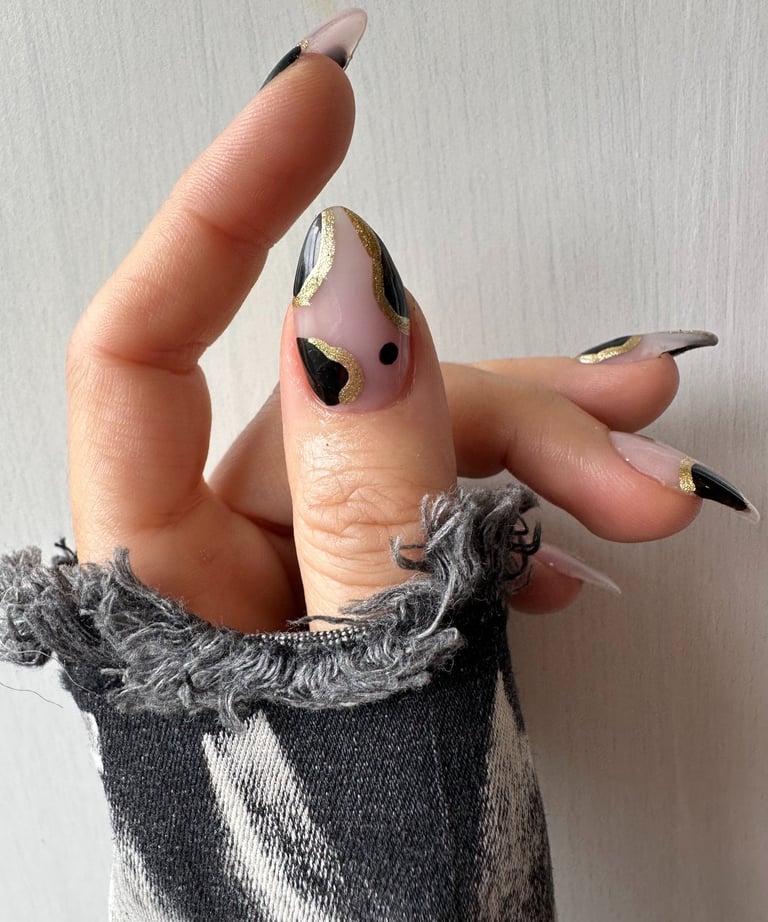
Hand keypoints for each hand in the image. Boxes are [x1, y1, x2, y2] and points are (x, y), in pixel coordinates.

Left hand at [66, 49, 739, 635]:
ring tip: (636, 478)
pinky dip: (512, 520)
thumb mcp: (373, 688)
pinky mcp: (356, 611)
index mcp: (152, 583)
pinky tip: (571, 545)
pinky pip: (431, 518)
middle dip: (486, 397)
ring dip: (528, 454)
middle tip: (614, 418)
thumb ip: (364, 493)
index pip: (144, 345)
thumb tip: (361, 299)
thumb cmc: (354, 902)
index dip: (228, 207)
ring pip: (403, 454)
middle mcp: (208, 571)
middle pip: (332, 404)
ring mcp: (288, 589)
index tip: (318, 100)